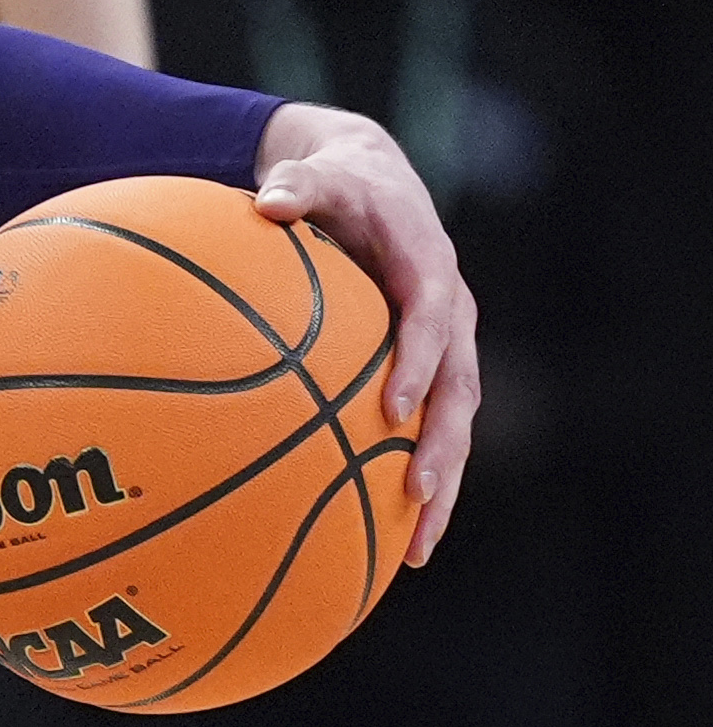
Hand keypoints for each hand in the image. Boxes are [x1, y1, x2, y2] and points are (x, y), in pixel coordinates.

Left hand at [251, 103, 477, 564]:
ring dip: (439, 487)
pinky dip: (412, 482)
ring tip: (414, 551)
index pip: (430, 320)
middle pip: (460, 390)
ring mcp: (445, 349)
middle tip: (416, 496)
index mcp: (429, 270)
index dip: (418, 363)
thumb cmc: (338, 184)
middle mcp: (449, 316)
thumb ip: (297, 187)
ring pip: (453, 426)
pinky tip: (385, 541)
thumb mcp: (319, 175)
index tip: (394, 408)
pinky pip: (427, 432)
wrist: (375, 182)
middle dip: (442, 447)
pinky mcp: (429, 372)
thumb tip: (267, 202)